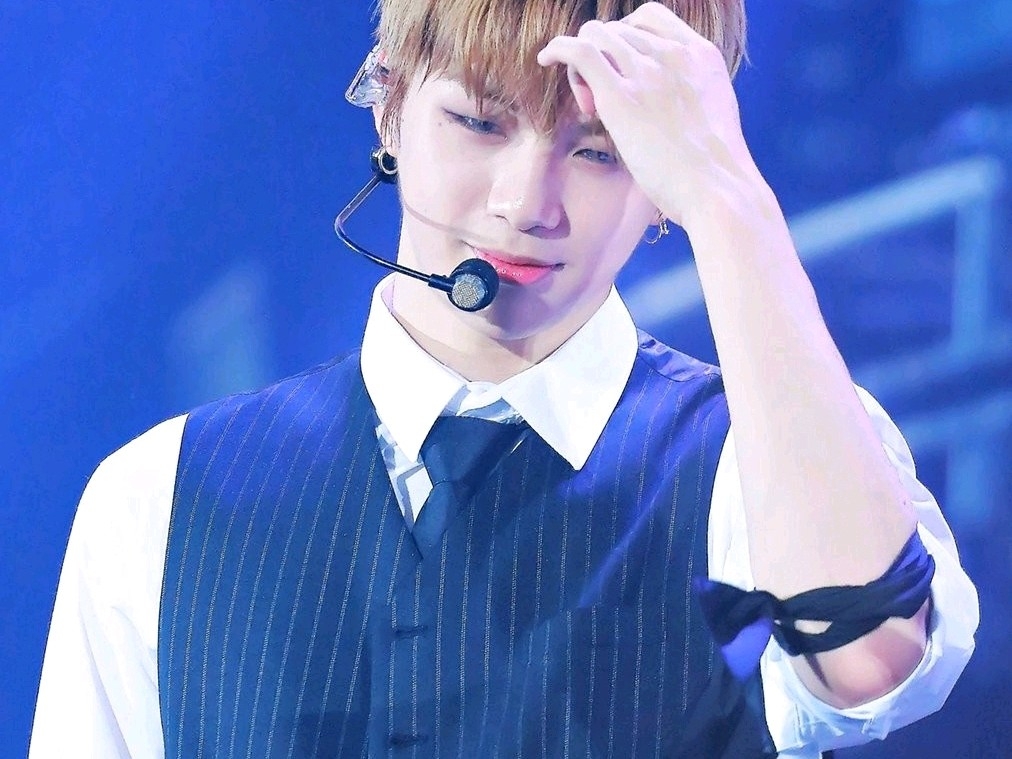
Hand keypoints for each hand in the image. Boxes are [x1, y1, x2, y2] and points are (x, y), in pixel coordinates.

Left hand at [537, 2, 756, 225]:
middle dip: (603, 58)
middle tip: (600, 101)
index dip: (626, 38)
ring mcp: (646, 71)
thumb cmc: (712, 170)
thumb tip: (659, 105)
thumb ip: (684, 95)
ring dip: (582, 63)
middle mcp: (672, 53)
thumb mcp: (709, 114)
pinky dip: (557, 49)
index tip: (622, 71)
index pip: (650, 18)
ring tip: (587, 103)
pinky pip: (579, 50)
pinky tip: (545, 59)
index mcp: (699, 54)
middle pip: (618, 30)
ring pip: (596, 36)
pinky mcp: (620, 95)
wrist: (716, 188)